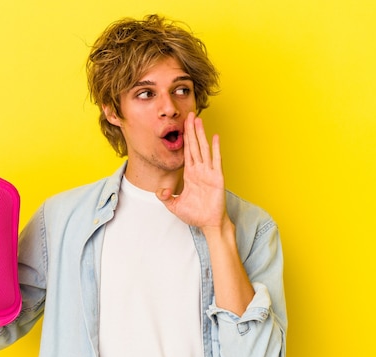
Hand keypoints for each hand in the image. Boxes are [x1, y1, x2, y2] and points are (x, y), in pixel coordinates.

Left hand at [156, 112, 228, 230]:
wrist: (208, 224)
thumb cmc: (195, 215)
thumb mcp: (174, 206)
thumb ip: (166, 197)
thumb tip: (159, 191)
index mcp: (190, 174)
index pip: (186, 152)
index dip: (184, 138)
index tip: (182, 125)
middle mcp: (199, 170)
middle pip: (194, 145)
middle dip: (191, 130)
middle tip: (189, 114)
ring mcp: (209, 172)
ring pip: (204, 149)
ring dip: (201, 134)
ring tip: (198, 120)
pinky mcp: (217, 178)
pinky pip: (216, 160)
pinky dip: (216, 148)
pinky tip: (215, 137)